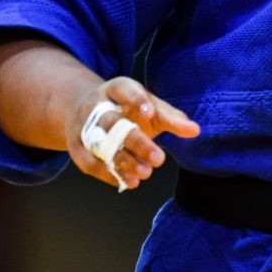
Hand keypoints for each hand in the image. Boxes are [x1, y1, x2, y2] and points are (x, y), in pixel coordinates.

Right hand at [66, 77, 199, 191]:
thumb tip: (195, 130)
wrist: (84, 110)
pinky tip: (129, 182)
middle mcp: (95, 105)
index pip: (124, 89)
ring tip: (146, 173)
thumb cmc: (128, 109)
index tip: (150, 113)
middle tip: (159, 159)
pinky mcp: (76, 147)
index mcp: (116, 88)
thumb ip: (171, 118)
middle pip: (112, 122)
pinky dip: (109, 174)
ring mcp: (83, 126)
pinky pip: (89, 162)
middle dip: (135, 142)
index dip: (136, 100)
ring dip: (123, 161)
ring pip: (100, 144)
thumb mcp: (150, 107)